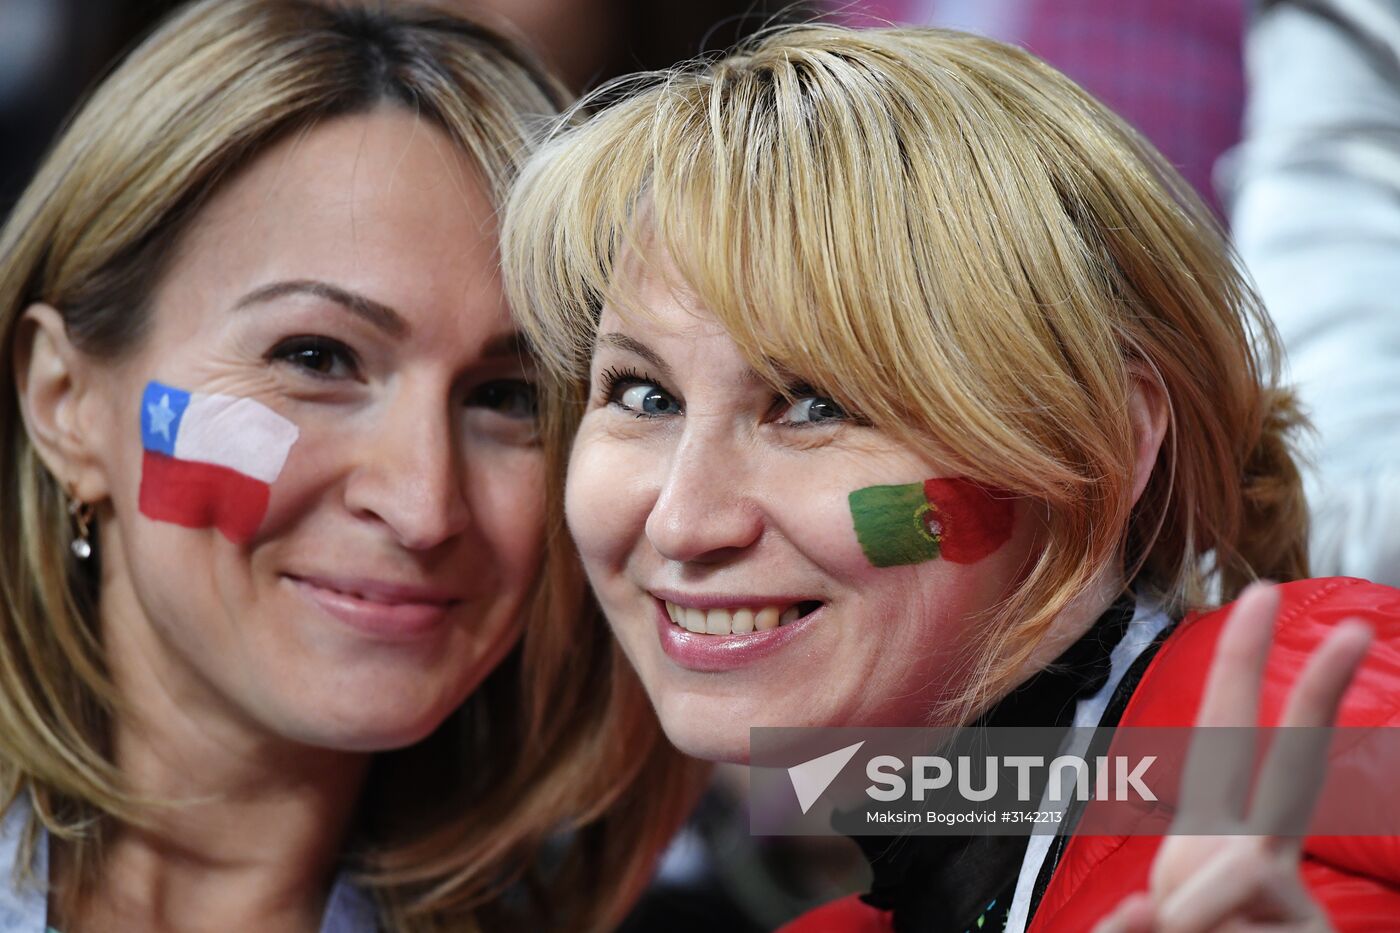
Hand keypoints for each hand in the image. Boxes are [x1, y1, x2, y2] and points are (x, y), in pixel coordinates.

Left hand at [1092, 582, 1372, 932]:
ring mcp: (1295, 899)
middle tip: (1360, 629)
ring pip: (1200, 904)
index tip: (1261, 591)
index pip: (1224, 738)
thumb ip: (1147, 915)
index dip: (1239, 667)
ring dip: (1175, 929)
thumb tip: (1149, 916)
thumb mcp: (1157, 917)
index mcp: (1218, 830)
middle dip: (1320, 699)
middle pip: (1295, 772)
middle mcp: (1261, 854)